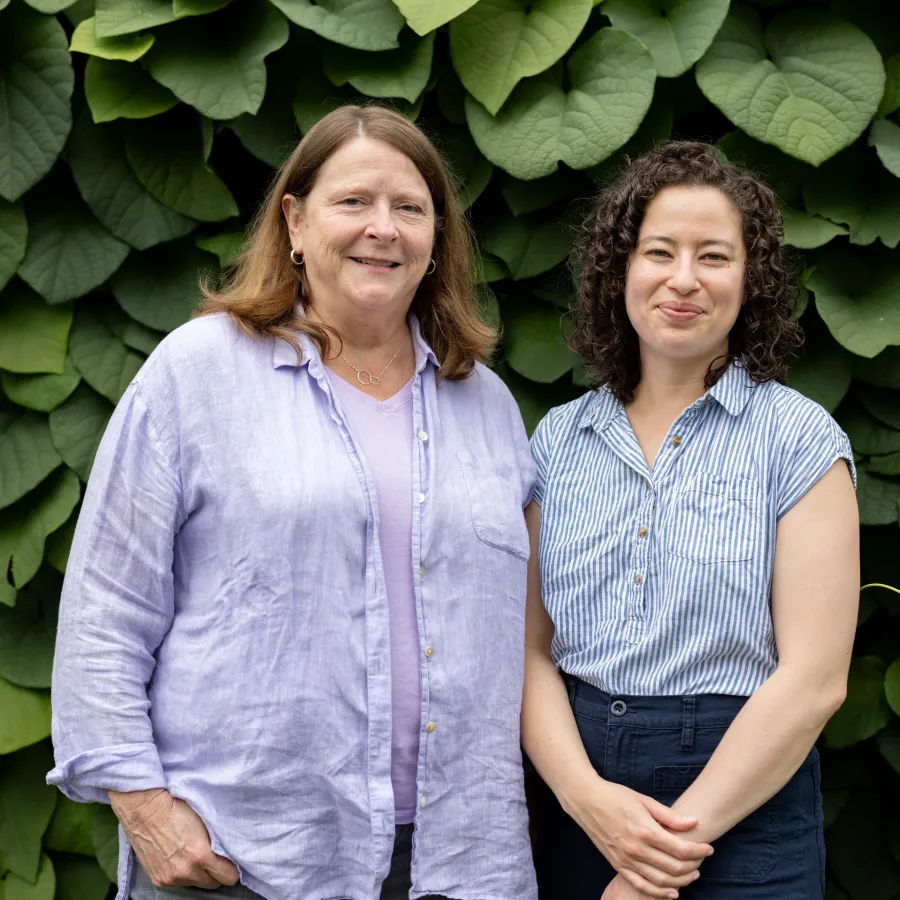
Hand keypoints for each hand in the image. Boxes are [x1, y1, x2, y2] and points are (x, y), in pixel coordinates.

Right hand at [109, 788, 239, 888]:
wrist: (146, 810)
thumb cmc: (177, 809)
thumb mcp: (206, 822)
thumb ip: (218, 841)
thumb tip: (229, 852)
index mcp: (201, 856)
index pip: (229, 877)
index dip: (232, 869)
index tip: (231, 861)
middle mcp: (186, 872)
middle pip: (213, 884)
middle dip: (217, 873)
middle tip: (215, 858)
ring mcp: (171, 879)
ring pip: (196, 884)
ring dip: (199, 874)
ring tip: (195, 856)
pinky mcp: (159, 881)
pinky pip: (179, 884)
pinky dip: (183, 874)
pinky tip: (181, 859)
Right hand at [563, 779, 709, 897]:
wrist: (586, 800)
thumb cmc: (616, 796)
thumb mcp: (644, 800)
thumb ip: (670, 815)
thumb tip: (694, 822)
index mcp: (645, 830)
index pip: (680, 848)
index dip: (699, 850)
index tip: (709, 848)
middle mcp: (636, 848)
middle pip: (673, 867)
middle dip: (693, 866)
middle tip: (703, 860)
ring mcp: (626, 859)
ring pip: (660, 881)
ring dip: (681, 881)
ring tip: (692, 874)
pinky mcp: (618, 865)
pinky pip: (641, 885)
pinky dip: (658, 893)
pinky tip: (672, 892)